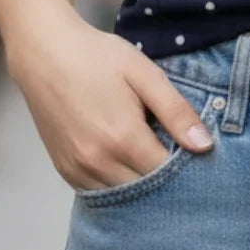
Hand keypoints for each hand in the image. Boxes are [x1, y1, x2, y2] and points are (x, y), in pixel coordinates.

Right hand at [6, 15, 214, 190]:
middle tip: (177, 158)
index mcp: (123, 138)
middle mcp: (98, 161)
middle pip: (146, 191)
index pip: (168, 174)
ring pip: (122, 197)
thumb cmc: (98, 58)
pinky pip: (99, 193)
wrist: (44, 52)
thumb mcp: (145, 75)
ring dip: (142, 187)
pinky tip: (127, 165)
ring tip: (151, 159)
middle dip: (167, 181)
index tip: (195, 153)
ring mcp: (78, 168)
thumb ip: (176, 112)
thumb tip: (205, 147)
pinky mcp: (64, 170)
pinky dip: (118, 185)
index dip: (187, 167)